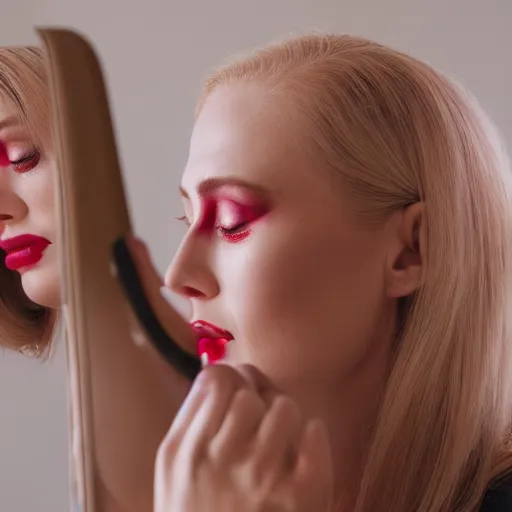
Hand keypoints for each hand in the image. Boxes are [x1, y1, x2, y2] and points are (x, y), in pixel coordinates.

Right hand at [154, 364, 333, 511]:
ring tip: (279, 434)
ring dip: (284, 414)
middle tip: (259, 410)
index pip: (217, 379)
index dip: (231, 377)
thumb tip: (218, 370)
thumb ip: (191, 418)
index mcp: (187, 451)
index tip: (238, 387)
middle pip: (249, 390)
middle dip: (257, 394)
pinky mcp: (301, 497)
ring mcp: (263, 478)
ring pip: (285, 407)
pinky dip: (314, 435)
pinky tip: (302, 449)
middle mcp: (222, 460)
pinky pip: (315, 435)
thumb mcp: (173, 469)